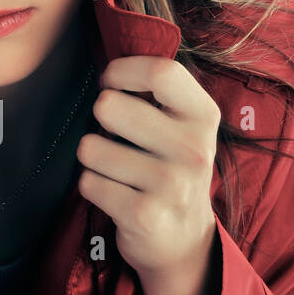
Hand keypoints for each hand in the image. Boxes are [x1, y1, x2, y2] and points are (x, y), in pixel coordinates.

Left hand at [76, 55, 219, 279]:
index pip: (161, 71)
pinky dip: (92, 186)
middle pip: (111, 106)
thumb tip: (112, 53)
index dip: (122, 70)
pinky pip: (88, 182)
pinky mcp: (144, 215)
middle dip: (99, 116)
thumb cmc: (171, 169)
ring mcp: (171, 185)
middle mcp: (194, 149)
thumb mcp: (182, 126)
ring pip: (91, 148)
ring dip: (93, 157)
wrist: (184, 241)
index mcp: (204, 116)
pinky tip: (114, 194)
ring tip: (115, 168)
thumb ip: (158, 91)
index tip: (111, 82)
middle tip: (112, 132)